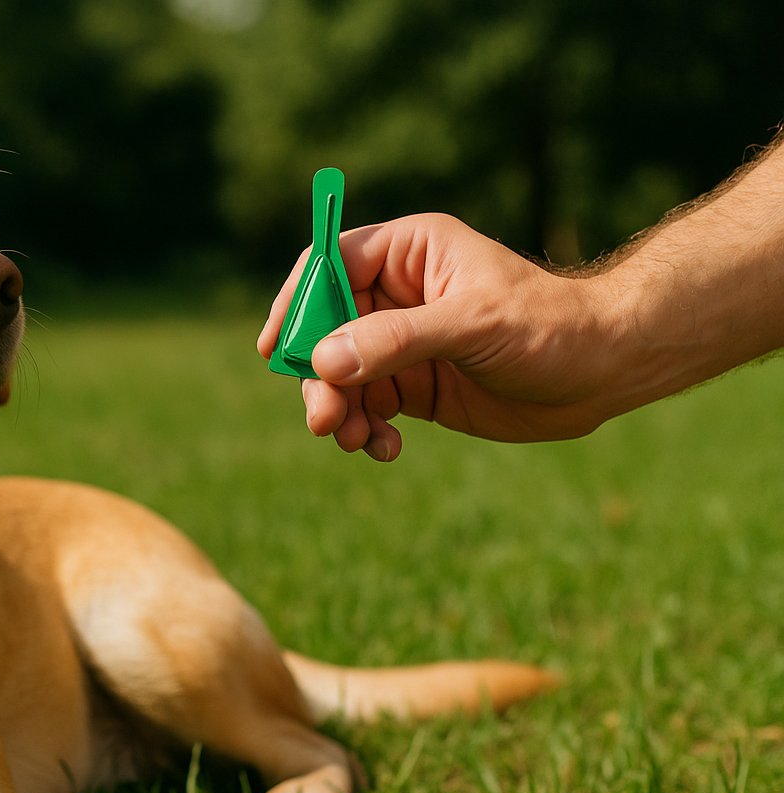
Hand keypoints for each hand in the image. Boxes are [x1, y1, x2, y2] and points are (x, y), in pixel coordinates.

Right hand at [257, 214, 616, 460]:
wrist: (603, 373)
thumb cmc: (550, 327)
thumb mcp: (473, 326)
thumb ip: (397, 340)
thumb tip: (324, 361)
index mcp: (408, 254)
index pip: (328, 266)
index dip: (297, 304)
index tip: (279, 349)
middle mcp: (395, 294)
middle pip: (322, 329)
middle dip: (317, 376)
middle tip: (325, 418)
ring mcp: (400, 342)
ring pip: (337, 376)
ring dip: (338, 411)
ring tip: (358, 440)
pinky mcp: (411, 385)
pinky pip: (364, 407)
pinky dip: (365, 431)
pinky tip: (386, 449)